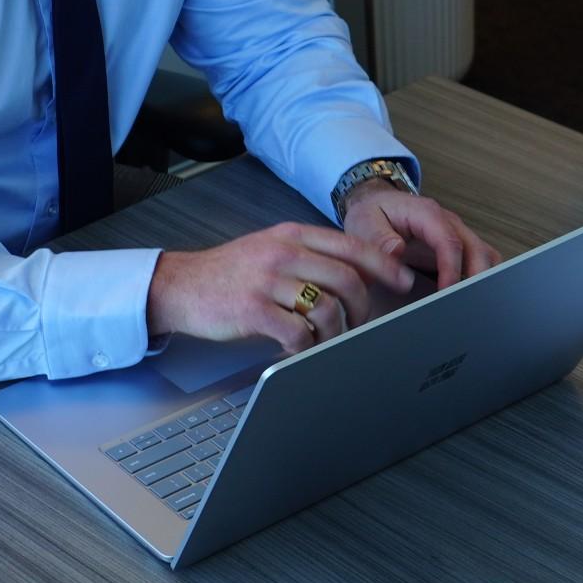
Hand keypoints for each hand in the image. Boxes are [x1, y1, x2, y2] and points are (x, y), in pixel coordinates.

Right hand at [146, 221, 413, 354]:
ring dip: (336, 332)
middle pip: (347, 279)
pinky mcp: (252, 310)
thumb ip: (309, 256)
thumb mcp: (271, 250)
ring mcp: (267, 280)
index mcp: (292, 234)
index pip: (352, 245)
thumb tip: (357, 276)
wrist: (179, 285)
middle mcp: (283, 252)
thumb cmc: (229, 273)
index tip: (403, 281)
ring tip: (327, 341)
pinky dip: (306, 346)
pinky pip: (297, 332)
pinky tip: (299, 348)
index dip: (384, 265)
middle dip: (364, 308)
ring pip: (327, 308)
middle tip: (361, 326)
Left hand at [339, 185, 500, 291]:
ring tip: (470, 304)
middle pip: (477, 249)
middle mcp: (447, 222)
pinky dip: (480, 278)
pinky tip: (469, 297)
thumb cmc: (373, 212)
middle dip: (476, 278)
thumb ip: (379, 238)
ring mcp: (456, 233)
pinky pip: (480, 260)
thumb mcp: (364, 222)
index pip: (449, 241)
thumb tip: (397, 252)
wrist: (376, 202)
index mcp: (426, 213)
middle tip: (464, 304)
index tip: (446, 292)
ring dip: (483, 278)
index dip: (451, 269)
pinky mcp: (457, 245)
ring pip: (485, 255)